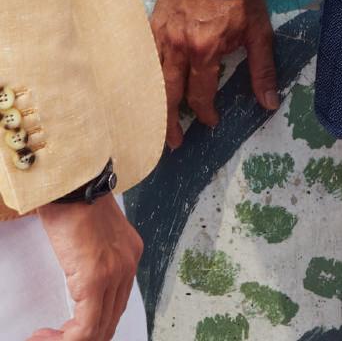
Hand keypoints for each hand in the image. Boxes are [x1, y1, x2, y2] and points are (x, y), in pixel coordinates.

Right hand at [28, 195, 142, 340]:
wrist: (73, 184)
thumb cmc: (76, 202)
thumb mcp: (92, 236)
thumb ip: (94, 260)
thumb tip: (81, 285)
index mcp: (129, 254)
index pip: (116, 304)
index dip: (93, 324)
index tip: (66, 329)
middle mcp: (128, 265)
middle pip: (110, 321)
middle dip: (80, 337)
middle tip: (53, 337)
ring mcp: (115, 273)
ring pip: (98, 330)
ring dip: (69, 340)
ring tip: (45, 338)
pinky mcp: (96, 278)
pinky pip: (85, 328)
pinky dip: (65, 339)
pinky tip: (46, 335)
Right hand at [150, 0, 277, 148]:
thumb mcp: (259, 33)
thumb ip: (262, 70)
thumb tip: (270, 103)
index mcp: (204, 51)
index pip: (200, 95)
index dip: (206, 113)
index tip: (211, 121)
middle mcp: (178, 48)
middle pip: (169, 95)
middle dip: (171, 123)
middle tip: (174, 142)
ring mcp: (161, 36)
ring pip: (152, 80)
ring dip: (155, 105)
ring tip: (156, 125)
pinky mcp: (152, 25)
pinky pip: (144, 58)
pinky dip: (144, 77)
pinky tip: (145, 89)